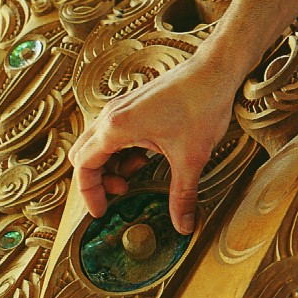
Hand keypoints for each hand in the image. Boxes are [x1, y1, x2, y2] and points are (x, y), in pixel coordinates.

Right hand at [68, 54, 236, 233]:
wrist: (214, 71)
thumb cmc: (200, 105)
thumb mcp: (191, 158)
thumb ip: (182, 195)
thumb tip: (183, 226)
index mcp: (116, 127)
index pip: (83, 166)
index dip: (89, 194)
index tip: (102, 212)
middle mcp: (112, 115)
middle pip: (84, 154)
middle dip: (98, 180)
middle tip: (121, 195)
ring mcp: (121, 108)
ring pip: (98, 143)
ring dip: (110, 164)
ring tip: (135, 178)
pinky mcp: (133, 105)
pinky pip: (114, 133)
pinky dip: (121, 151)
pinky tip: (146, 158)